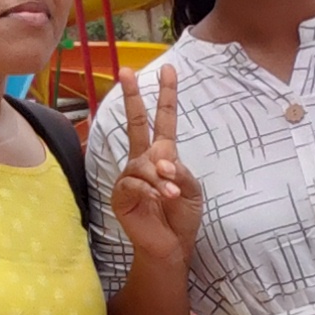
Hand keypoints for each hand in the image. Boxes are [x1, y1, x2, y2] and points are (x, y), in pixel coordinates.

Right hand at [108, 65, 201, 265]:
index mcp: (163, 154)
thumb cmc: (182, 216)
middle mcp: (142, 160)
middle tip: (126, 71)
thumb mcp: (193, 189)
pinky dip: (150, 190)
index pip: (164, 120)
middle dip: (132, 97)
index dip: (166, 95)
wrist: (172, 246)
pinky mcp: (121, 194)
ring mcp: (130, 176)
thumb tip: (161, 163)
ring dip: (160, 177)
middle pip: (135, 122)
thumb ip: (181, 170)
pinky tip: (159, 199)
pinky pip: (134, 183)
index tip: (169, 69)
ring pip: (142, 163)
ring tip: (172, 193)